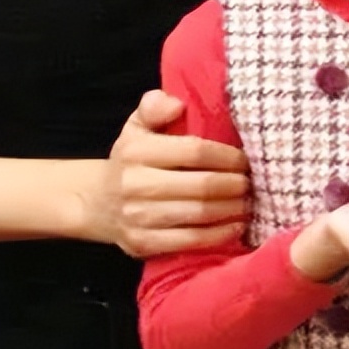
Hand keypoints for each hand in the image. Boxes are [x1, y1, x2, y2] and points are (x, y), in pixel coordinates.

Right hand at [90, 90, 249, 257]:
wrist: (96, 203)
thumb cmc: (131, 160)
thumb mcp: (137, 126)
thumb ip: (154, 107)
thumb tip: (176, 104)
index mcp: (137, 151)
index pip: (195, 151)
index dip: (227, 156)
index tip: (245, 160)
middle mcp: (135, 185)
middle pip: (202, 186)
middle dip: (236, 184)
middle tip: (252, 183)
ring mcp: (138, 218)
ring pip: (200, 214)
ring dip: (233, 209)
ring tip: (249, 202)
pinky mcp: (143, 244)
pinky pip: (191, 240)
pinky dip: (220, 234)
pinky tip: (237, 225)